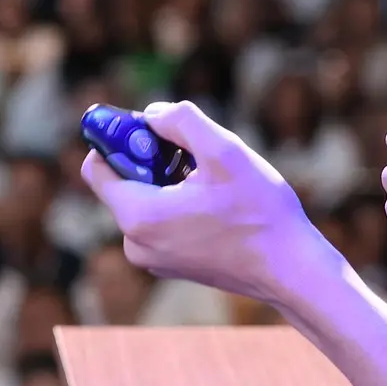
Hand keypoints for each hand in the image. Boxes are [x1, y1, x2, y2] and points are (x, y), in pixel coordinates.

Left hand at [80, 100, 328, 311]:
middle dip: (152, 159)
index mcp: (139, 216)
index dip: (117, 139)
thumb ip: (181, 121)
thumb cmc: (261, 212)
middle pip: (123, 182)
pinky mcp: (170, 265)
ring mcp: (152, 259)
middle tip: (194, 153)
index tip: (151, 130)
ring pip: (144, 200)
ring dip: (169, 181)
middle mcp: (136, 244)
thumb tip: (152, 115)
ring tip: (213, 181)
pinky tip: (215, 204)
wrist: (291, 270)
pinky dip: (177, 203)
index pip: (95, 168)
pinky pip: (159, 222)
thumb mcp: (224, 151)